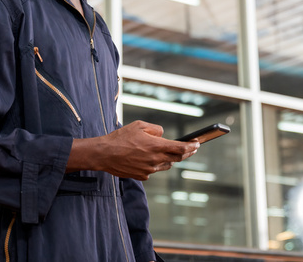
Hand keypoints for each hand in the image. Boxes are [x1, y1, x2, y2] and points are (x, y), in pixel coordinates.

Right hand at [67, 121, 198, 179]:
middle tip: (192, 148)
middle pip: (177, 158)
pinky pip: (153, 169)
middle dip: (186, 153)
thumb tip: (163, 135)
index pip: (180, 148)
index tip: (197, 144)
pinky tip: (147, 157)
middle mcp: (155, 160)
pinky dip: (155, 163)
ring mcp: (149, 170)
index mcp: (156, 146)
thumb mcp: (139, 125)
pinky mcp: (142, 176)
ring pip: (166, 164)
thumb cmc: (120, 138)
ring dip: (170, 158)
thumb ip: (155, 129)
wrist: (104, 154)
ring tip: (169, 151)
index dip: (191, 146)